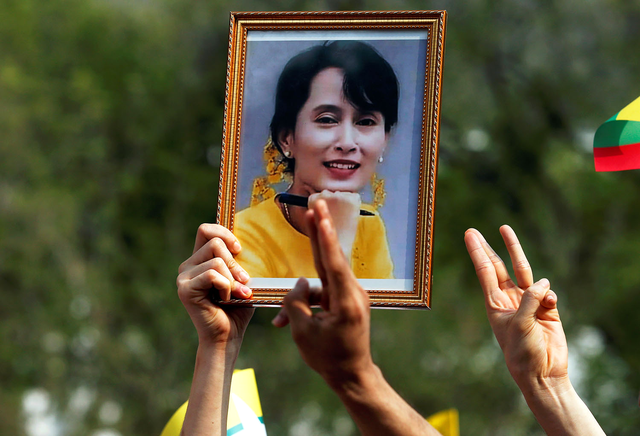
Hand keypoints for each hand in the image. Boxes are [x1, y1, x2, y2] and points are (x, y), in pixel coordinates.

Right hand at [177, 224, 253, 346]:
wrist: (228, 336)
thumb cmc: (237, 308)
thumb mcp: (240, 278)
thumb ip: (238, 260)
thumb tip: (243, 243)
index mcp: (199, 260)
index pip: (205, 230)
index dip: (223, 232)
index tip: (239, 249)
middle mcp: (188, 266)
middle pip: (214, 242)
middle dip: (235, 262)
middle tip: (244, 281)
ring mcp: (184, 277)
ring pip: (217, 260)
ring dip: (233, 278)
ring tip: (236, 294)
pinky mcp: (185, 289)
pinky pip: (212, 275)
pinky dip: (226, 287)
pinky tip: (225, 300)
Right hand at [273, 200, 441, 435]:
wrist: (352, 375)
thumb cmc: (328, 357)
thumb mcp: (303, 332)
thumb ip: (296, 301)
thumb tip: (300, 282)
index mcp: (346, 301)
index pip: (333, 261)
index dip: (324, 236)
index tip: (320, 214)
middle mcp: (352, 293)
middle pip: (332, 257)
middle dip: (321, 230)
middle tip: (317, 204)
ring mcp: (351, 296)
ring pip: (320, 284)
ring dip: (300, 298)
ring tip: (284, 324)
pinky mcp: (346, 301)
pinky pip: (322, 295)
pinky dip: (306, 305)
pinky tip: (287, 323)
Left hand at [464, 226, 567, 387]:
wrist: (543, 372)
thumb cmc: (523, 352)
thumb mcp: (520, 324)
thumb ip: (529, 300)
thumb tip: (544, 283)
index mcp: (495, 304)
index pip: (485, 272)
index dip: (477, 252)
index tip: (469, 235)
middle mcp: (510, 299)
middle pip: (498, 266)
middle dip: (487, 248)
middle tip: (474, 231)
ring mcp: (528, 302)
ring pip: (523, 271)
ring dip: (514, 251)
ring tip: (504, 229)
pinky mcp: (547, 309)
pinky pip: (547, 292)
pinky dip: (548, 294)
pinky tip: (549, 303)